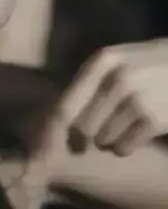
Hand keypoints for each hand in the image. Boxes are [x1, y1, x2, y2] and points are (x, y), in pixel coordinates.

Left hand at [61, 39, 167, 156]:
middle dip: (81, 135)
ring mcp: (138, 100)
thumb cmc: (141, 64)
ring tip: (109, 132)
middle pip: (82, 125)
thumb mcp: (113, 61)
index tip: (54, 134)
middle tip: (82, 137)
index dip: (57, 123)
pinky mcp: (155, 120)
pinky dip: (123, 147)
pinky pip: (125, 147)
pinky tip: (127, 138)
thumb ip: (87, 79)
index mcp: (102, 61)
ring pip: (102, 138)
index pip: (67, 102)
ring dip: (103, 140)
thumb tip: (56, 111)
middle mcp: (118, 79)